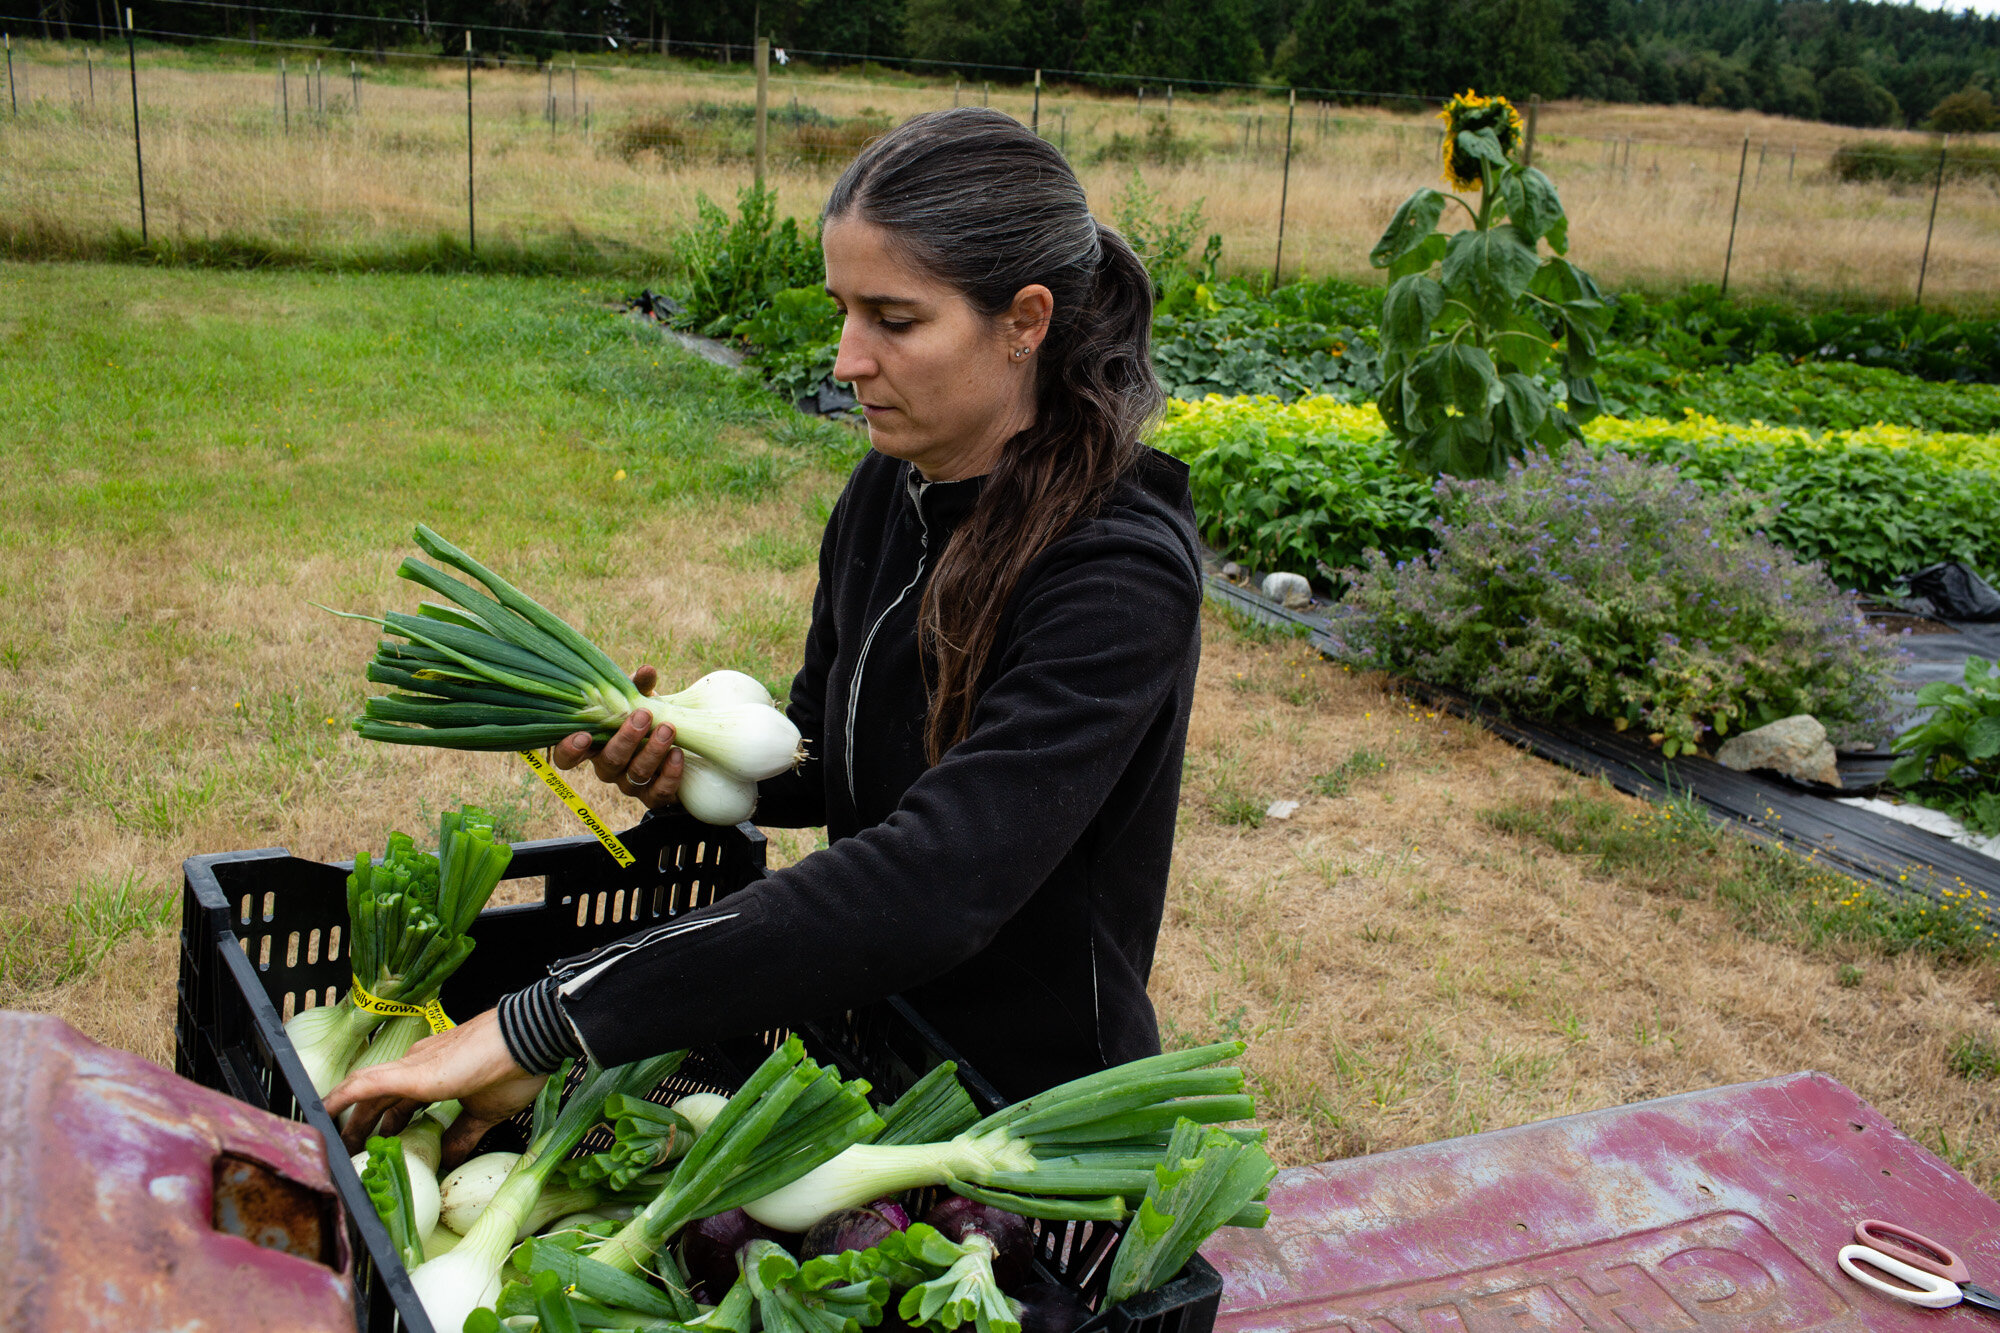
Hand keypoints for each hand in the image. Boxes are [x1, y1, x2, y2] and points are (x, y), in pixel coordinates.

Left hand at [325, 1008, 546, 1163]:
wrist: (528, 1039)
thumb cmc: (513, 1070)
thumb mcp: (485, 1113)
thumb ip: (463, 1134)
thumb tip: (450, 1158)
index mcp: (433, 1076)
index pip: (397, 1102)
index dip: (383, 1124)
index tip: (375, 1146)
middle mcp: (416, 1067)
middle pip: (375, 1099)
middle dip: (358, 1127)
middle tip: (346, 1154)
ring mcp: (412, 1068)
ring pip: (363, 1090)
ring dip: (345, 1116)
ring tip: (328, 1141)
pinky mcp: (413, 1074)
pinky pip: (366, 1084)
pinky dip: (343, 1097)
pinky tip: (325, 1110)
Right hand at [553, 665, 684, 810]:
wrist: (679, 744)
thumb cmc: (648, 719)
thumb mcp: (639, 700)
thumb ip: (637, 687)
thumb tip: (646, 671)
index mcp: (595, 746)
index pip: (567, 758)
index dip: (569, 751)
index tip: (583, 735)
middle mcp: (609, 768)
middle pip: (609, 762)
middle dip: (625, 739)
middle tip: (643, 716)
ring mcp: (631, 785)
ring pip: (636, 775)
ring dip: (653, 751)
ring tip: (668, 729)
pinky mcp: (655, 797)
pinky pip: (659, 793)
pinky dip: (670, 774)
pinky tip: (678, 754)